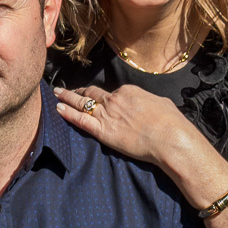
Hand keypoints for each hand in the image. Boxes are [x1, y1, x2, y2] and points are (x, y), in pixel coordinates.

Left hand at [53, 84, 184, 164]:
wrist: (169, 138)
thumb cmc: (171, 123)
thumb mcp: (161, 104)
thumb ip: (149, 102)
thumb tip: (150, 105)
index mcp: (129, 91)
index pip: (112, 92)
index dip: (103, 96)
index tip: (97, 97)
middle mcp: (115, 99)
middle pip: (92, 93)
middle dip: (78, 91)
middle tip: (65, 89)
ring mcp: (107, 114)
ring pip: (82, 103)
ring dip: (67, 98)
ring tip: (56, 94)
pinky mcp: (102, 131)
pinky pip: (80, 120)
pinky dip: (67, 113)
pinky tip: (58, 109)